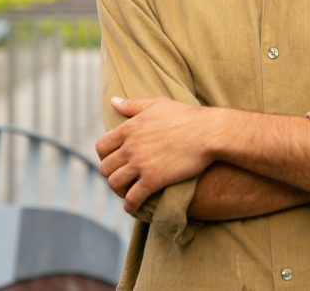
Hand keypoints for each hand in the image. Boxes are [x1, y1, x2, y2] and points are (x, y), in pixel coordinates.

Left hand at [95, 96, 214, 213]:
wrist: (207, 132)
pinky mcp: (153, 180)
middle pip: (105, 167)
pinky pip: (133, 198)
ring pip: (115, 183)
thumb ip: (133, 104)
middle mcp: (131, 146)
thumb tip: (112, 100)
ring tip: (127, 192)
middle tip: (121, 178)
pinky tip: (134, 208)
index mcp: (129, 128)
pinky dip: (130, 206)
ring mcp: (141, 163)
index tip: (114, 161)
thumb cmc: (186, 116)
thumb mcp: (158, 104)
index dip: (105, 156)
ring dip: (118, 190)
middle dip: (111, 174)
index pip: (101, 146)